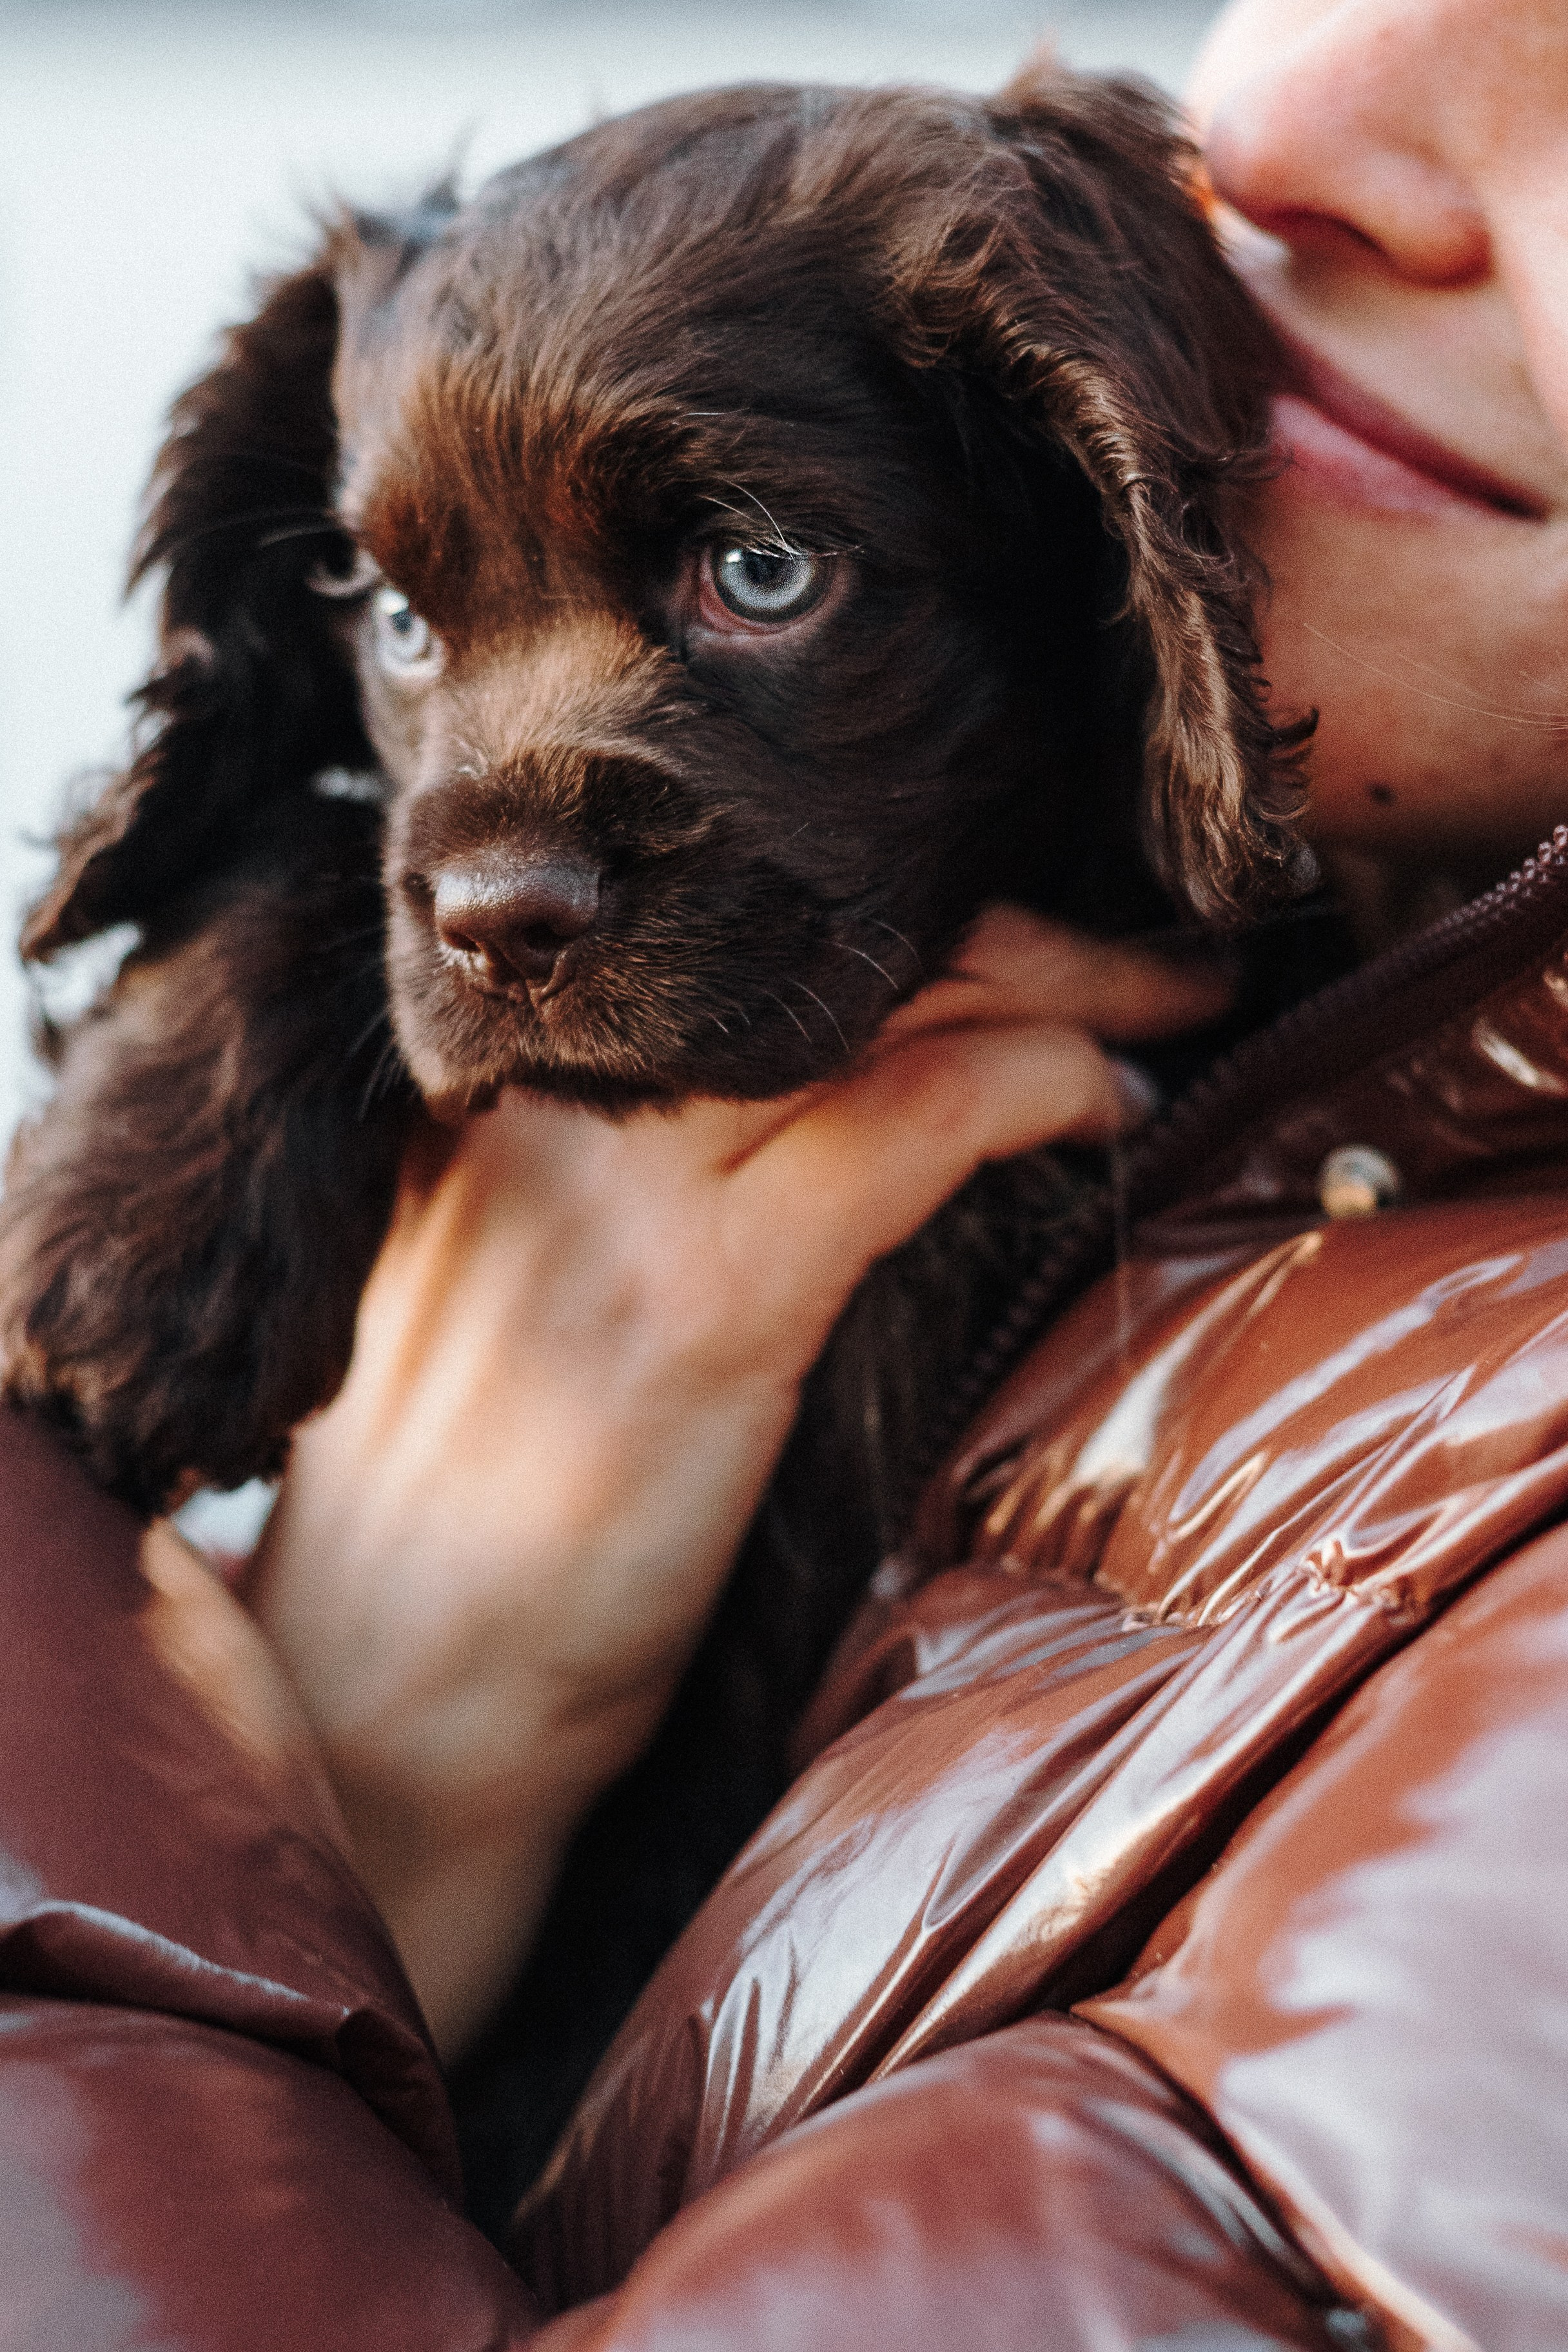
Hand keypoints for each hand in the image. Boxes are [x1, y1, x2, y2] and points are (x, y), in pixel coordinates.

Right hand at [241, 908, 1227, 2052]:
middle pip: (813, 933)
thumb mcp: (511, 1281)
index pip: (723, 930)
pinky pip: (916, 1118)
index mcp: (496, 1080)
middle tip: (1145, 945)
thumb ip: (618, 1168)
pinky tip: (1104, 1099)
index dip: (885, 907)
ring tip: (1168, 1007)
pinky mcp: (713, 1293)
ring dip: (1063, 985)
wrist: (385, 1701)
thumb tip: (821, 1097)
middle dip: (1011, 923)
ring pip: (886, 999)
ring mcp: (631, 1184)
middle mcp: (554, 1091)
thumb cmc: (464, 1520)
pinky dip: (1038, 1083)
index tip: (1006, 926)